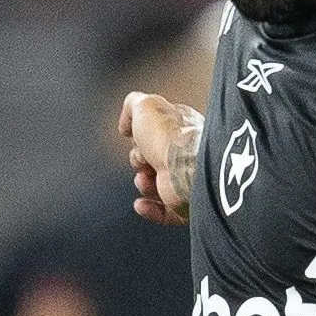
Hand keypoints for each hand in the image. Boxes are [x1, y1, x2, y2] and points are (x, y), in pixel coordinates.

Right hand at [114, 91, 201, 224]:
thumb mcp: (145, 106)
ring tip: (145, 178)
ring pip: (156, 184)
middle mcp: (187, 153)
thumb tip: (127, 123)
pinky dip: (150, 209)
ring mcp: (188, 179)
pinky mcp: (187, 205)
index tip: (132, 134)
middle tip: (145, 157)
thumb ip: (133, 104)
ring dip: (143, 182)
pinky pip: (165, 212)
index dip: (140, 133)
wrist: (187, 169)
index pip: (156, 130)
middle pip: (151, 158)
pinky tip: (141, 204)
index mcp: (183, 128)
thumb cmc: (169, 138)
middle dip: (139, 159)